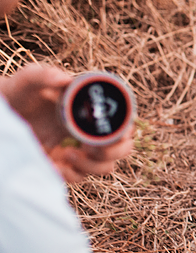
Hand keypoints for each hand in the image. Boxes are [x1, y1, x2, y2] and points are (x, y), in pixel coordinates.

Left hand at [0, 63, 133, 181]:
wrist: (2, 113)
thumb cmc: (17, 93)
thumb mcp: (27, 81)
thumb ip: (42, 75)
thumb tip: (64, 79)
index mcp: (92, 110)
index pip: (124, 122)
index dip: (125, 129)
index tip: (113, 131)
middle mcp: (90, 131)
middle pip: (124, 147)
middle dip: (114, 151)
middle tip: (92, 147)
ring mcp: (79, 150)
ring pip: (106, 166)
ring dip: (94, 164)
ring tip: (69, 154)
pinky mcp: (63, 166)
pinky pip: (80, 177)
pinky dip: (72, 174)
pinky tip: (54, 164)